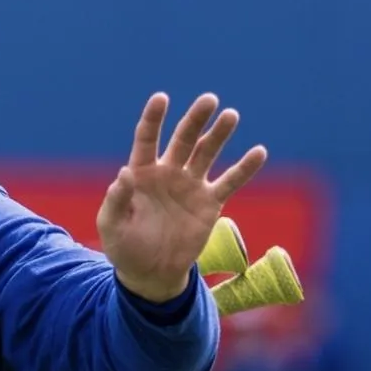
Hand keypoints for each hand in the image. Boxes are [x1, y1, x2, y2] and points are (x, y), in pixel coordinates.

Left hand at [97, 92, 267, 302]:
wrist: (150, 273)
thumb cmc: (124, 246)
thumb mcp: (111, 225)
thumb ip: (116, 199)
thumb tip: (124, 173)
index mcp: (141, 173)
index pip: (147, 139)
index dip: (154, 118)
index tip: (162, 98)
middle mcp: (167, 173)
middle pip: (183, 139)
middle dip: (195, 119)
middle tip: (209, 99)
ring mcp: (190, 186)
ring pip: (207, 154)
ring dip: (219, 134)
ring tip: (231, 115)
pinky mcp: (210, 203)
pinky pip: (230, 182)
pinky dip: (244, 168)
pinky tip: (259, 152)